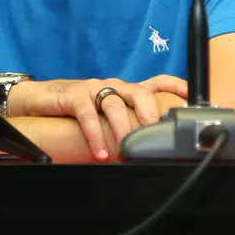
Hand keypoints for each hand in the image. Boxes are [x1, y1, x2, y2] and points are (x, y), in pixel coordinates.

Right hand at [9, 75, 188, 159]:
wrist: (41, 99)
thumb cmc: (79, 109)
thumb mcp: (107, 114)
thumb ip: (127, 124)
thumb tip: (149, 149)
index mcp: (125, 90)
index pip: (157, 82)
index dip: (177, 87)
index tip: (193, 101)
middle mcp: (114, 86)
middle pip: (140, 92)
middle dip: (152, 112)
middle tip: (157, 134)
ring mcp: (94, 88)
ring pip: (115, 104)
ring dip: (123, 128)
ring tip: (127, 149)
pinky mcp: (74, 96)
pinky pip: (87, 114)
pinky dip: (95, 134)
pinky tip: (100, 152)